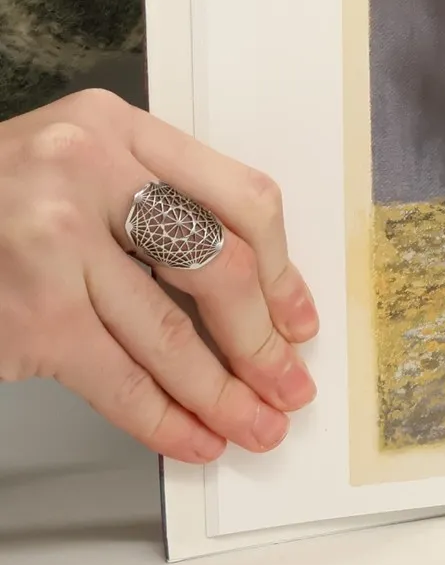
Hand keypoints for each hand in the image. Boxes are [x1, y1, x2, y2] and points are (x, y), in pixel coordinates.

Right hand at [0, 88, 316, 460]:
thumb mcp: (78, 167)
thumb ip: (156, 204)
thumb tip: (254, 299)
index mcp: (116, 127)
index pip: (241, 198)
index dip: (283, 270)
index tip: (298, 318)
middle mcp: (88, 173)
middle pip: (218, 266)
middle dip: (263, 341)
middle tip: (287, 384)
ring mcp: (52, 245)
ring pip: (171, 335)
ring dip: (224, 394)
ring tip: (254, 424)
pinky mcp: (26, 314)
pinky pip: (117, 378)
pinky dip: (163, 418)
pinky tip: (192, 437)